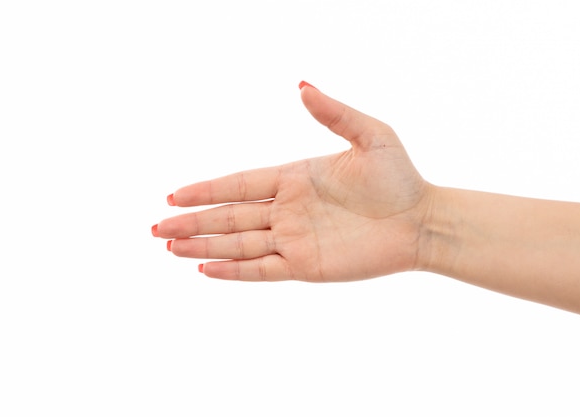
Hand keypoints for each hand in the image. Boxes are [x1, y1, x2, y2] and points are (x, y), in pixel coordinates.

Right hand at [153, 82, 433, 280]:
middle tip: (156, 227)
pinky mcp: (306, 266)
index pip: (239, 184)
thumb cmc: (399, 177)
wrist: (423, 220)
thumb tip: (302, 86)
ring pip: (238, 244)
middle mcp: (288, 210)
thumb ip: (334, 113)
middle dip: (192, 221)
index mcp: (294, 178)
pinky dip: (234, 270)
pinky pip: (262, 269)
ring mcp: (295, 240)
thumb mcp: (370, 134)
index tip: (174, 193)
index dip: (206, 190)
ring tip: (170, 246)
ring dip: (203, 245)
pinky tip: (206, 268)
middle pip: (229, 216)